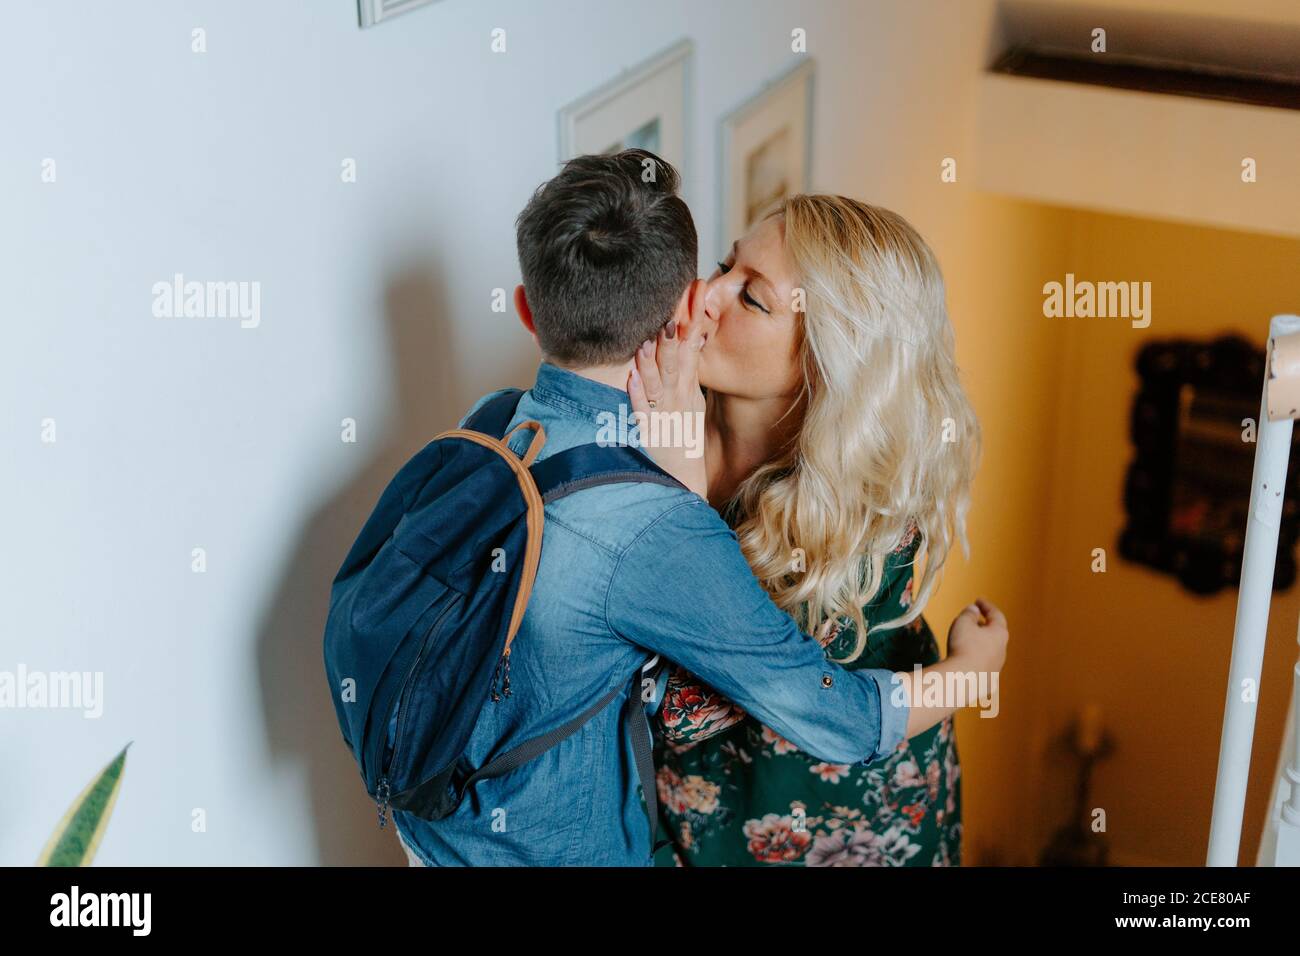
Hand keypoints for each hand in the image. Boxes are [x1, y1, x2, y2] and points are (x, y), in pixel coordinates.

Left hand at [627, 279, 710, 496]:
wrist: (684, 479)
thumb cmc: (684, 436)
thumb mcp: (693, 399)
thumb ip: (690, 365)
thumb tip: (693, 330)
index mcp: (688, 387)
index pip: (693, 345)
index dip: (693, 316)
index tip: (694, 288)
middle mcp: (678, 397)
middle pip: (676, 359)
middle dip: (674, 332)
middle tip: (671, 305)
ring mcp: (664, 414)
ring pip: (658, 383)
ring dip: (652, 361)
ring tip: (646, 340)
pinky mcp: (649, 432)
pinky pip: (642, 411)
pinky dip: (637, 395)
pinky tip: (630, 379)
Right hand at [946, 598, 1007, 674]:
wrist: (962, 678)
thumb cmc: (963, 646)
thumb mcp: (963, 622)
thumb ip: (969, 613)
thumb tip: (973, 610)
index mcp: (999, 634)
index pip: (996, 615)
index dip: (986, 606)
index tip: (978, 600)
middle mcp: (1002, 650)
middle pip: (994, 634)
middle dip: (984, 626)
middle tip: (972, 620)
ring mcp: (996, 667)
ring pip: (989, 651)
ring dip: (979, 643)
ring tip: (966, 640)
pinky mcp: (988, 680)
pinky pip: (982, 665)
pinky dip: (975, 659)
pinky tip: (964, 660)